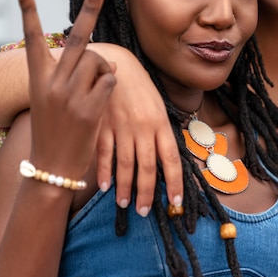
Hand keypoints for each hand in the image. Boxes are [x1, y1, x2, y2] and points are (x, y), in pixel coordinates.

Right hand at [18, 0, 115, 182]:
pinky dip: (111, 86)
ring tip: (94, 91)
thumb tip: (109, 61)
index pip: (32, 38)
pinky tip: (101, 102)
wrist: (53, 166)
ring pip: (100, 61)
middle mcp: (52, 82)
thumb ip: (79, 76)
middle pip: (77, 38)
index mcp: (38, 78)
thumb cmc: (56, 130)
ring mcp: (70, 94)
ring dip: (104, 70)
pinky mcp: (89, 107)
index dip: (28, 11)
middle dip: (90, 9)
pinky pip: (110, 81)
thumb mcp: (58, 100)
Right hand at [87, 43, 183, 215]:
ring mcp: (121, 127)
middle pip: (147, 167)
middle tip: (145, 211)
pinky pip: (104, 153)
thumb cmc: (141, 89)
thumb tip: (168, 160)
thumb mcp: (159, 108)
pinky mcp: (102, 125)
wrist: (116, 64)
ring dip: (125, 187)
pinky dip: (104, 171)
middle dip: (147, 193)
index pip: (171, 159)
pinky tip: (104, 187)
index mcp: (161, 124)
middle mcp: (143, 128)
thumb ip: (162, 133)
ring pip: (125, 164)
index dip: (174, 182)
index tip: (175, 201)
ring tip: (126, 204)